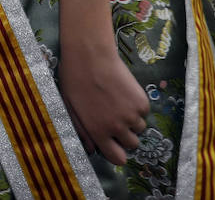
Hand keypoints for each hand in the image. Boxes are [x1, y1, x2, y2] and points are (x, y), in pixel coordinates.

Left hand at [58, 45, 149, 164]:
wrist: (90, 56)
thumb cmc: (74, 80)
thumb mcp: (70, 107)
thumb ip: (82, 131)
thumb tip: (92, 149)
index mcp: (97, 131)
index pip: (117, 158)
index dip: (118, 153)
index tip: (116, 145)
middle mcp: (116, 128)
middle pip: (132, 144)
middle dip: (126, 135)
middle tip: (116, 119)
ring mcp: (131, 116)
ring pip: (140, 128)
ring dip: (133, 120)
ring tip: (118, 103)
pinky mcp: (142, 103)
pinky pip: (145, 112)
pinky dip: (138, 106)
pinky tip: (124, 92)